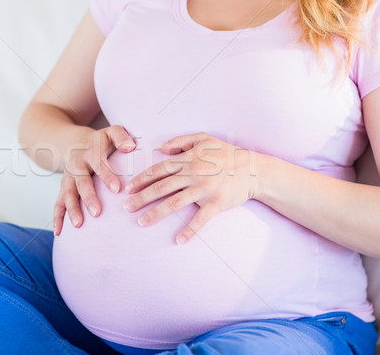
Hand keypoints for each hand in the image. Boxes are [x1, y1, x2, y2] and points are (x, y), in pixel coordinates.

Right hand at [53, 125, 136, 235]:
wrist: (74, 143)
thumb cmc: (100, 141)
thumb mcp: (111, 132)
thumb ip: (121, 136)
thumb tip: (129, 146)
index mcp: (91, 152)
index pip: (99, 164)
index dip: (107, 176)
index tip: (117, 189)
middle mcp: (76, 165)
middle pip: (81, 182)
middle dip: (88, 197)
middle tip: (97, 212)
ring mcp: (68, 178)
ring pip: (68, 194)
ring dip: (72, 209)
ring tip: (79, 224)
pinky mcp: (63, 189)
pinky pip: (58, 204)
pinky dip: (57, 218)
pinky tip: (59, 232)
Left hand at [122, 132, 259, 243]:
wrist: (253, 168)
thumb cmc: (227, 153)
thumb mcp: (204, 139)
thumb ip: (180, 141)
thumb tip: (160, 148)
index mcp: (188, 160)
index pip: (159, 170)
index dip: (141, 179)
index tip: (128, 188)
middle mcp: (193, 174)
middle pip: (161, 187)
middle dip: (141, 197)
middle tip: (126, 207)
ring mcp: (204, 190)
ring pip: (174, 202)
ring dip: (156, 213)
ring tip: (141, 221)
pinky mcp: (216, 203)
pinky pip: (200, 219)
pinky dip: (189, 230)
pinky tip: (178, 240)